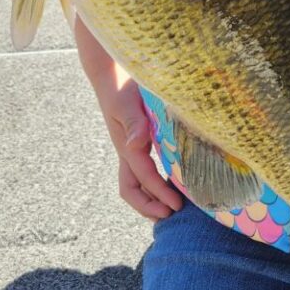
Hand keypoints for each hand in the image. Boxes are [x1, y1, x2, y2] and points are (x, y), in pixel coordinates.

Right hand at [74, 18, 182, 219]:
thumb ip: (134, 122)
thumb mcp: (127, 103)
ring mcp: (131, 148)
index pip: (143, 177)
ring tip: (174, 206)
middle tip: (172, 214)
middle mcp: (128, 151)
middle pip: (131, 189)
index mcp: (126, 145)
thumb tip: (137, 145)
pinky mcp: (138, 142)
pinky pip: (145, 169)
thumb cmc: (123, 88)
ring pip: (137, 182)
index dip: (159, 193)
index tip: (177, 205)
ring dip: (152, 197)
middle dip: (149, 206)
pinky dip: (157, 181)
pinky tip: (175, 181)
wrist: (113, 75)